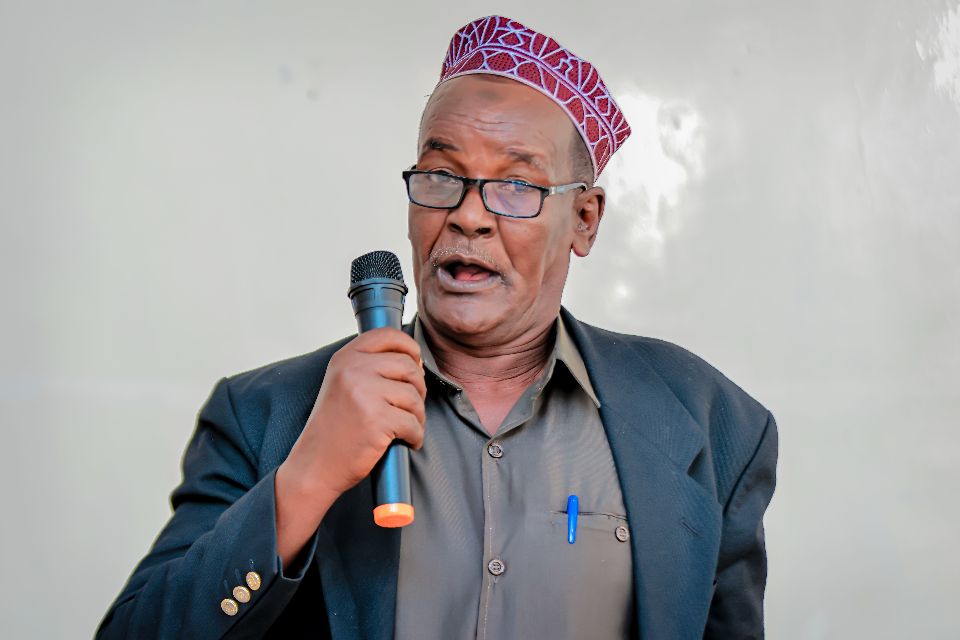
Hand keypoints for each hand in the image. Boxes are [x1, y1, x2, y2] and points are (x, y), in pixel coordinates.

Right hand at [274, 328, 424, 563]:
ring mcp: (365, 393)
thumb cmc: (334, 427)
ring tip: (407, 426)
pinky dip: (416, 435)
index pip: (388, 335)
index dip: (409, 347)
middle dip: (418, 388)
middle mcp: (353, 370)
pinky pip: (414, 423)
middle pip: (409, 366)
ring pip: (415, 396)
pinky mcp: (377, 419)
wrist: (314, 465)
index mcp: (345, 357)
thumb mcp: (342, 384)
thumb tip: (414, 358)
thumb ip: (369, 366)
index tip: (415, 363)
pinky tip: (407, 441)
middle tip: (411, 407)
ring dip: (418, 415)